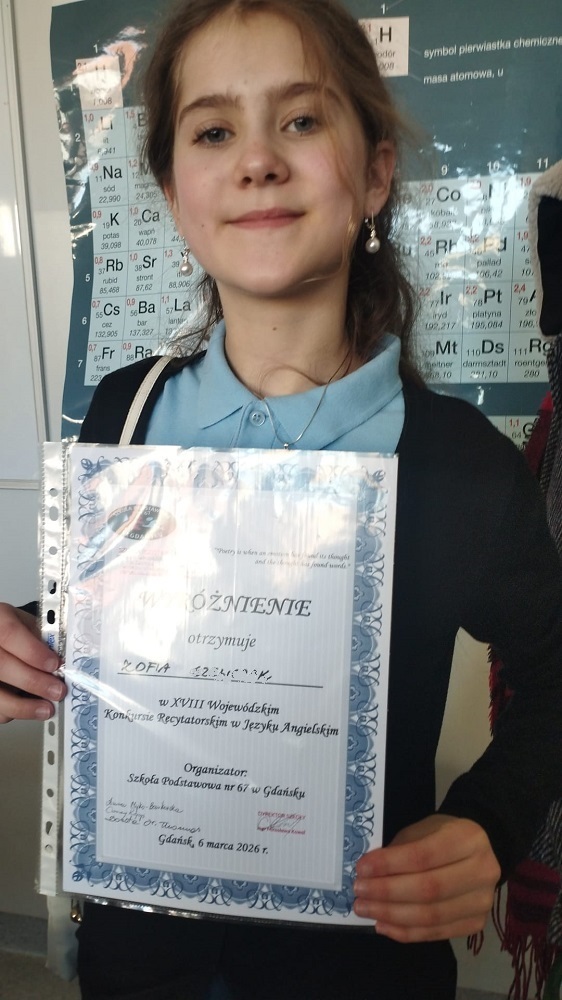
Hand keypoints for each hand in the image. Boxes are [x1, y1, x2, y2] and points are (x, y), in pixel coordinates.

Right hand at [0, 603, 64, 722]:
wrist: (2, 639)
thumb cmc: (19, 632)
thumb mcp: (31, 625)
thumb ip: (45, 639)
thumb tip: (66, 662)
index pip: (9, 634)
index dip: (32, 651)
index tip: (55, 664)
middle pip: (2, 665)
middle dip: (34, 681)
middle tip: (59, 691)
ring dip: (23, 706)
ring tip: (47, 709)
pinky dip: (14, 712)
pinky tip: (31, 709)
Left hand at [353, 814, 500, 941]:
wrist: (481, 850)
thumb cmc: (443, 835)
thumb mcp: (421, 831)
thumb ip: (399, 851)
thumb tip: (368, 875)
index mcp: (467, 839)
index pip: (423, 856)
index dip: (389, 865)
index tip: (361, 869)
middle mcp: (481, 871)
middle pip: (428, 889)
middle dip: (387, 893)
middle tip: (359, 892)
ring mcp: (482, 902)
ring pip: (431, 916)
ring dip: (391, 915)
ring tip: (365, 909)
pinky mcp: (476, 924)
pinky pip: (436, 933)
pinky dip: (406, 932)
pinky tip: (383, 925)